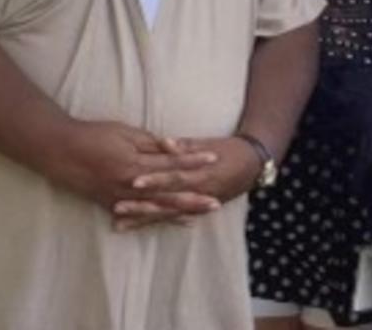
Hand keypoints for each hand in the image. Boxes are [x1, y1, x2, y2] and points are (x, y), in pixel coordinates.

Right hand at [36, 120, 219, 217]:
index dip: (194, 161)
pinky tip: (174, 222)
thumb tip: (174, 147)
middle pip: (168, 192)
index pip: (172, 164)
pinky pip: (139, 215)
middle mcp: (130, 185)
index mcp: (135, 163)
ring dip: (180, 212)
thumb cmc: (93, 135)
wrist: (59, 150)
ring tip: (201, 215)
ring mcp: (120, 197)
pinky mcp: (111, 204)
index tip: (215, 159)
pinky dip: (158, 219)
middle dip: (194, 197)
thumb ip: (151, 143)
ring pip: (156, 208)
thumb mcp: (125, 132)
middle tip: (216, 202)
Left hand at [113, 136, 260, 229]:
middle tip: (118, 207)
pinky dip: (157, 223)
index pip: (175, 178)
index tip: (134, 182)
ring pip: (167, 215)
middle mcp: (199, 193)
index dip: (155, 180)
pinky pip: (175, 219)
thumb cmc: (230, 149)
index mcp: (202, 173)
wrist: (253, 164)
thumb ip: (185, 145)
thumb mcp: (210, 144)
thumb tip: (163, 142)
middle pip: (167, 201)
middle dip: (142, 206)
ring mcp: (199, 204)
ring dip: (144, 219)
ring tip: (120, 224)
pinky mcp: (199, 210)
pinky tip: (140, 227)